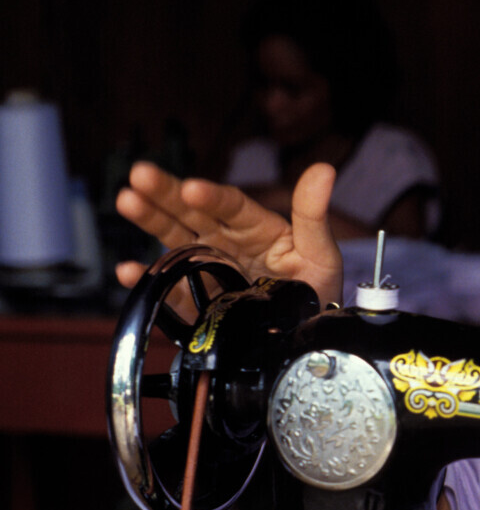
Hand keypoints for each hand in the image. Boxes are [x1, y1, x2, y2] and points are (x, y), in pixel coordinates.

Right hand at [115, 162, 343, 305]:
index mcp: (255, 228)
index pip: (230, 206)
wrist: (304, 338)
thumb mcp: (320, 254)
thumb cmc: (315, 291)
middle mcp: (226, 243)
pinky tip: (129, 270)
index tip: (193, 189)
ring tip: (127, 200)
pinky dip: (147, 280)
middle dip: (165, 193)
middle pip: (192, 213)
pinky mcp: (194, 302)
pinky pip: (168, 288)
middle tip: (140, 174)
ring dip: (149, 220)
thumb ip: (313, 215)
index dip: (212, 197)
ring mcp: (206, 269)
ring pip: (174, 240)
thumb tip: (323, 170)